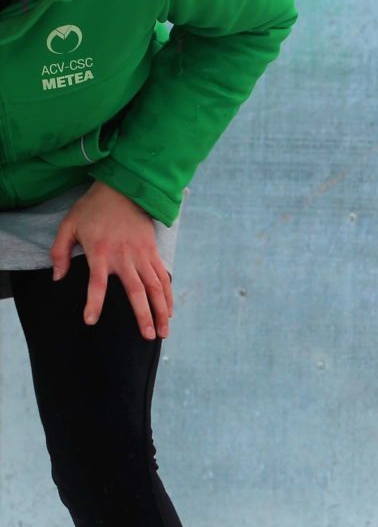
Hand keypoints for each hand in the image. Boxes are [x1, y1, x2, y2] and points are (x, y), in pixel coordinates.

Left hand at [49, 180, 173, 339]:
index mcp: (100, 252)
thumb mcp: (68, 226)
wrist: (122, 190)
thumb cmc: (92, 209)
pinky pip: (163, 277)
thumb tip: (58, 278)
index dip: (94, 303)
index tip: (91, 321)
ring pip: (156, 288)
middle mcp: (124, 257)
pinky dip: (168, 296)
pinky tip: (170, 311)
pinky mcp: (153, 252)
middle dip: (143, 315)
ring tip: (164, 331)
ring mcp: (142, 255)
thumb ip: (59, 252)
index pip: (97, 283)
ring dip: (162, 311)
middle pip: (137, 291)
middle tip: (148, 337)